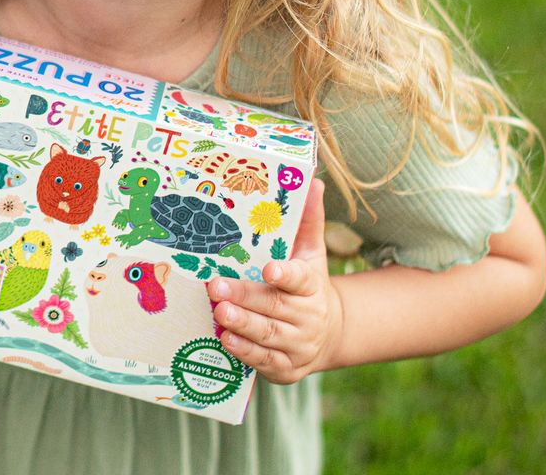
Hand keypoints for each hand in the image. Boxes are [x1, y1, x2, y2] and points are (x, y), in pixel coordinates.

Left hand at [206, 179, 343, 382]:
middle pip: (275, 306)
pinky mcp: (286, 368)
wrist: (329, 333)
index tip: (270, 269)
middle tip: (216, 287)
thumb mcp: (310, 252)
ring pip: (269, 335)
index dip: (285, 274)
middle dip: (245, 297)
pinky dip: (246, 352)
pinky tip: (226, 340)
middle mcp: (308, 316)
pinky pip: (265, 361)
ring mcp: (298, 344)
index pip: (300, 278)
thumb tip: (312, 178)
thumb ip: (308, 219)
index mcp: (311, 285)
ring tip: (219, 313)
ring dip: (242, 324)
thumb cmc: (307, 284)